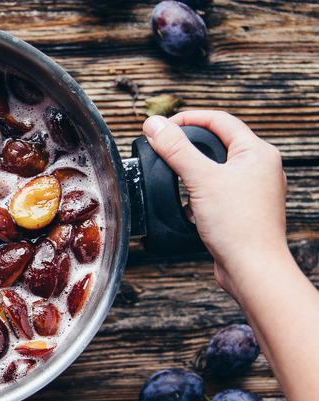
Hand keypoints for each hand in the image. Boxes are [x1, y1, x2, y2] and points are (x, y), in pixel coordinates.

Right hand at [142, 111, 287, 295]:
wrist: (252, 268)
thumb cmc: (240, 226)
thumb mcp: (200, 179)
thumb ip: (175, 149)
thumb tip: (154, 125)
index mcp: (258, 152)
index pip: (220, 120)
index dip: (188, 119)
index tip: (163, 127)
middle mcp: (260, 168)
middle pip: (217, 144)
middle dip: (189, 148)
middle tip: (165, 150)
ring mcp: (253, 190)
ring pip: (215, 170)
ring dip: (193, 175)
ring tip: (179, 182)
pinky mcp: (243, 210)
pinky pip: (216, 193)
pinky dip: (199, 197)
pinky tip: (191, 209)